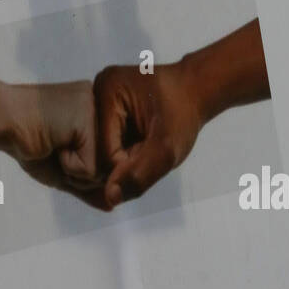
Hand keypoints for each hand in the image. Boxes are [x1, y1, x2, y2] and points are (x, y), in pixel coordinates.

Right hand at [0, 79, 108, 207]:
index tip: (56, 147)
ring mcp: (99, 111)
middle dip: (79, 172)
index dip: (81, 168)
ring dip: (74, 171)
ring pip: (104, 169)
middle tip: (54, 148)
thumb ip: (87, 186)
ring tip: (53, 145)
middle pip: (110, 165)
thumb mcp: (62, 169)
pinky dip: (68, 166)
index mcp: (99, 112)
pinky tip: (53, 143)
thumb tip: (112, 206)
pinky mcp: (89, 122)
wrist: (1, 120)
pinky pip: (92, 169)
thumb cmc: (27, 142)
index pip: (109, 158)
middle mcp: (104, 106)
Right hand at [93, 61, 204, 208]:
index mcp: (105, 90)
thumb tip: (110, 198)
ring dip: (122, 157)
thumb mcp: (167, 148)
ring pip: (99, 147)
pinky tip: (137, 146)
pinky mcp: (103, 106)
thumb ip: (140, 174)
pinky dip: (122, 149)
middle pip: (97, 148)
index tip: (150, 161)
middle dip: (123, 161)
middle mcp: (93, 91)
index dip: (126, 166)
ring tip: (145, 150)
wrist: (194, 90)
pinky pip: (104, 139)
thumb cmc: (184, 113)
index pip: (102, 150)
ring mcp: (96, 98)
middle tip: (148, 157)